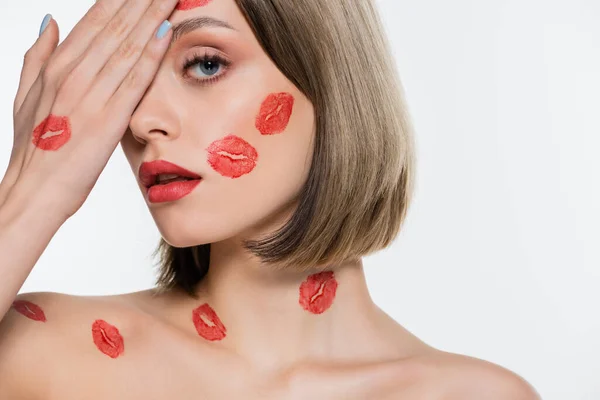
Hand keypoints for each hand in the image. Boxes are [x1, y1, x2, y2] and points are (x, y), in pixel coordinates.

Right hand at [0, 0, 178, 220]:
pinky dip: (152, 54)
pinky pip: (134, 80)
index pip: (95, 20)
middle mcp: (73, 74)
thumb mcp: (25, 96)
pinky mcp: (108, 120)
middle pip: (115, 26)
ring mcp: (91, 96)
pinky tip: (168, 32)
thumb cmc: (34, 147)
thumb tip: (49, 21)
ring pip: (127, 46)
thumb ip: (38, 56)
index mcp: (56, 67)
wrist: (34, 191)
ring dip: (153, 16)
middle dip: (142, 0)